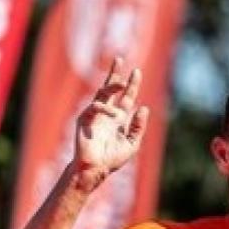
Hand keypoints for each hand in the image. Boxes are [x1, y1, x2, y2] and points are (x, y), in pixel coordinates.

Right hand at [74, 57, 149, 182]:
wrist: (96, 169)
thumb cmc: (113, 159)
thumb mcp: (132, 143)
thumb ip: (138, 127)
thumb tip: (144, 107)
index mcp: (118, 118)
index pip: (126, 98)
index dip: (131, 85)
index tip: (136, 72)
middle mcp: (106, 114)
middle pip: (110, 89)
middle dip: (115, 74)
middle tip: (119, 58)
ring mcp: (94, 116)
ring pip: (101, 94)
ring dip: (111, 85)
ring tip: (122, 82)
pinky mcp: (84, 120)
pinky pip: (92, 108)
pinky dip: (103, 108)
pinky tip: (113, 114)